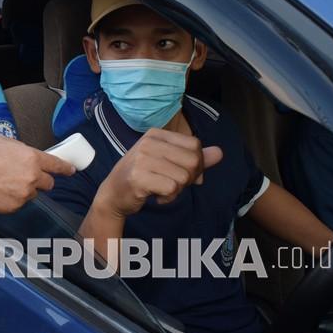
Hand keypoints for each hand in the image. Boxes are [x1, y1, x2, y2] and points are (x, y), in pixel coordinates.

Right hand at [0, 136, 75, 213]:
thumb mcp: (1, 142)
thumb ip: (20, 149)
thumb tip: (25, 155)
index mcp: (31, 158)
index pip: (57, 165)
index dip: (66, 168)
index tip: (71, 169)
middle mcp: (32, 177)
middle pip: (48, 183)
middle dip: (41, 180)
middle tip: (25, 176)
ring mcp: (24, 194)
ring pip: (32, 193)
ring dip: (24, 189)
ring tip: (3, 182)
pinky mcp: (14, 207)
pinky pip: (19, 202)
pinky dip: (12, 198)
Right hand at [95, 128, 222, 217]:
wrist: (113, 195)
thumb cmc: (142, 177)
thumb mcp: (167, 162)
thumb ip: (194, 157)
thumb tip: (219, 153)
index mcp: (156, 134)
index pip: (194, 144)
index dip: (196, 163)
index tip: (181, 173)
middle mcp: (148, 142)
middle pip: (193, 160)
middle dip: (189, 178)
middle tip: (173, 184)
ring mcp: (142, 159)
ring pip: (183, 176)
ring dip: (177, 190)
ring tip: (162, 190)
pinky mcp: (138, 177)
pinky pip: (172, 188)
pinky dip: (169, 198)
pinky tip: (157, 196)